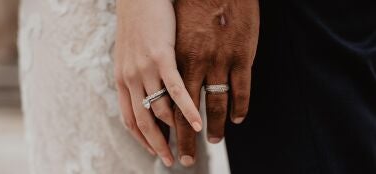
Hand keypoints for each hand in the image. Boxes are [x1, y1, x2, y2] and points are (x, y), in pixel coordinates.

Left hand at [114, 0, 202, 166]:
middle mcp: (130, 78)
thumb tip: (147, 94)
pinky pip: (175, 90)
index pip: (129, 118)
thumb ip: (136, 76)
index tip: (155, 151)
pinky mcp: (161, 57)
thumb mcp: (130, 54)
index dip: (142, 139)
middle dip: (157, 145)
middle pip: (143, 121)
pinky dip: (187, 109)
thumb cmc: (139, 24)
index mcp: (122, 79)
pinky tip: (198, 122)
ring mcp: (144, 69)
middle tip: (171, 160)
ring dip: (177, 130)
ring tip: (191, 144)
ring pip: (160, 109)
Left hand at [173, 0, 259, 165]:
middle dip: (182, 140)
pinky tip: (237, 119)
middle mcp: (190, 65)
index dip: (160, 130)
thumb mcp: (166, 34)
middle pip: (183, 113)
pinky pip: (240, 89)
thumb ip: (162, 61)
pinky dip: (238, 107)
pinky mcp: (239, 55)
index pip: (160, 106)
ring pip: (213, 105)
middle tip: (184, 160)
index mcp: (166, 62)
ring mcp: (215, 61)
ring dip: (212, 127)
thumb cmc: (186, 5)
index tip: (162, 146)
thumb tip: (157, 84)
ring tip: (211, 142)